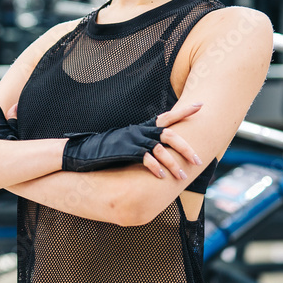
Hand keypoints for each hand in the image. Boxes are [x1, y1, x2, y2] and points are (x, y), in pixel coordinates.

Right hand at [62, 103, 203, 176]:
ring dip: (173, 164)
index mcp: (141, 127)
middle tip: (198, 160)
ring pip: (161, 149)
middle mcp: (139, 131)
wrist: (82, 151)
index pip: (166, 117)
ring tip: (181, 177)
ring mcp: (133, 140)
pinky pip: (145, 158)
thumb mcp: (126, 141)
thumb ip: (142, 141)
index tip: (200, 105)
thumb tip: (158, 148)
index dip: (183, 111)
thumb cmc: (106, 149)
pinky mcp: (126, 151)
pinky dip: (155, 167)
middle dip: (186, 147)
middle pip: (169, 134)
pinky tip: (160, 177)